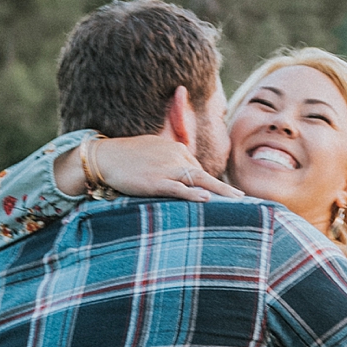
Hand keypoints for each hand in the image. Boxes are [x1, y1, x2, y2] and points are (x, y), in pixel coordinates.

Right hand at [93, 135, 243, 201]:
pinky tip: (206, 198)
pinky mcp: (155, 182)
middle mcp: (174, 155)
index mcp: (175, 147)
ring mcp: (166, 169)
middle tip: (241, 197)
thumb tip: (177, 167)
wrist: (104, 157)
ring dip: (219, 190)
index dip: (206, 183)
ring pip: (198, 179)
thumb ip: (166, 154)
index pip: (195, 167)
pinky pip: (178, 188)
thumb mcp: (151, 146)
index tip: (218, 195)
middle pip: (203, 173)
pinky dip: (192, 193)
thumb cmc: (125, 155)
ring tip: (235, 199)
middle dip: (223, 186)